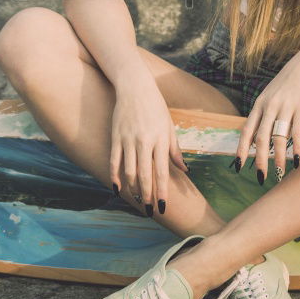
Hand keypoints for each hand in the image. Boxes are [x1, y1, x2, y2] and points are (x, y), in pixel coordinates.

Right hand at [110, 71, 189, 215]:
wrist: (135, 87)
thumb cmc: (156, 107)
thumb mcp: (169, 127)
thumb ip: (175, 150)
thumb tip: (185, 170)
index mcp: (160, 139)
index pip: (162, 171)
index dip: (162, 191)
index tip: (164, 207)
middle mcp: (144, 141)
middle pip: (145, 175)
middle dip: (147, 196)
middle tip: (150, 211)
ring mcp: (128, 139)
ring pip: (129, 171)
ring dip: (133, 189)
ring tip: (137, 201)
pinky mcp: (116, 137)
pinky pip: (114, 161)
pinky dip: (115, 177)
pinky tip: (118, 189)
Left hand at [234, 50, 299, 183]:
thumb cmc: (289, 84)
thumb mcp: (271, 96)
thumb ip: (264, 115)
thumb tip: (257, 138)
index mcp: (259, 104)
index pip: (246, 130)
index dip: (242, 149)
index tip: (238, 166)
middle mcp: (269, 106)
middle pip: (260, 138)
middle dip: (259, 160)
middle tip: (260, 177)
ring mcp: (285, 106)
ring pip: (278, 137)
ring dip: (279, 157)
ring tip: (280, 172)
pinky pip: (297, 131)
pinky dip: (297, 147)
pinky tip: (298, 160)